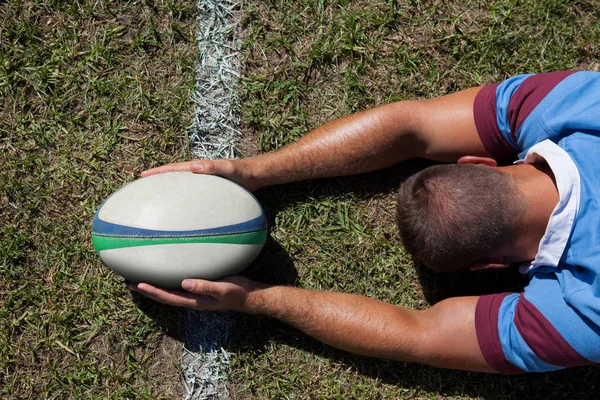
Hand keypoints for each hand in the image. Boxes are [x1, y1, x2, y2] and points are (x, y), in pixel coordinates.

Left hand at [128, 276, 263, 311]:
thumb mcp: (222, 289)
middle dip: (146, 291)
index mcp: (194, 301)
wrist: (248, 295)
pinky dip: (165, 283)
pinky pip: (176, 287)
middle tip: (128, 283)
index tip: (138, 284)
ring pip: (168, 292)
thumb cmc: (236, 291)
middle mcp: (191, 299)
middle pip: (163, 296)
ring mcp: (194, 295)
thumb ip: (204, 286)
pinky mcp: (198, 289)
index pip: (168, 296)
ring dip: (153, 288)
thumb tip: (184, 283)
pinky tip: (162, 277)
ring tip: (138, 282)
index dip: (153, 291)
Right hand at [141, 159, 260, 191]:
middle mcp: (198, 174)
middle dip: (157, 183)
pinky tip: (181, 213)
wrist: (256, 176)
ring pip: (181, 188)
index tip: (142, 176)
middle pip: (173, 179)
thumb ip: (215, 167)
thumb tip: (194, 166)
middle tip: (141, 191)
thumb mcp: (230, 168)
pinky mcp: (210, 192)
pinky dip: (183, 202)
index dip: (157, 172)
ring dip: (168, 192)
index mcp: (198, 168)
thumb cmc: (243, 171)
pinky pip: (192, 197)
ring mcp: (203, 184)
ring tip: (154, 203)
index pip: (174, 169)